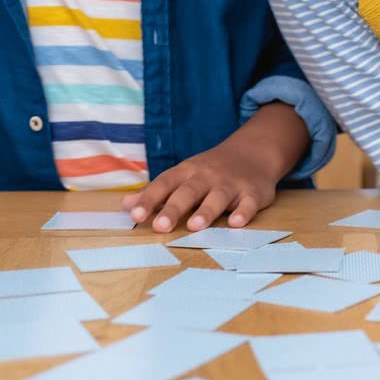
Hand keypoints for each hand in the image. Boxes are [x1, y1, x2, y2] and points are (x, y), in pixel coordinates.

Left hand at [122, 140, 280, 234]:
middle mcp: (207, 176)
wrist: (253, 152)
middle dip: (174, 208)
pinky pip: (248, 203)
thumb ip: (156, 192)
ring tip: (194, 226)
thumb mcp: (183, 175)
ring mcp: (231, 184)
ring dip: (206, 211)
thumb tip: (125, 204)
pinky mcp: (253, 193)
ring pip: (217, 197)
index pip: (165, 184)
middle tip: (160, 227)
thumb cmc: (210, 170)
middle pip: (188, 192)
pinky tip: (236, 223)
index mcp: (187, 172)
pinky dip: (243, 212)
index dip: (149, 199)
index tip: (135, 214)